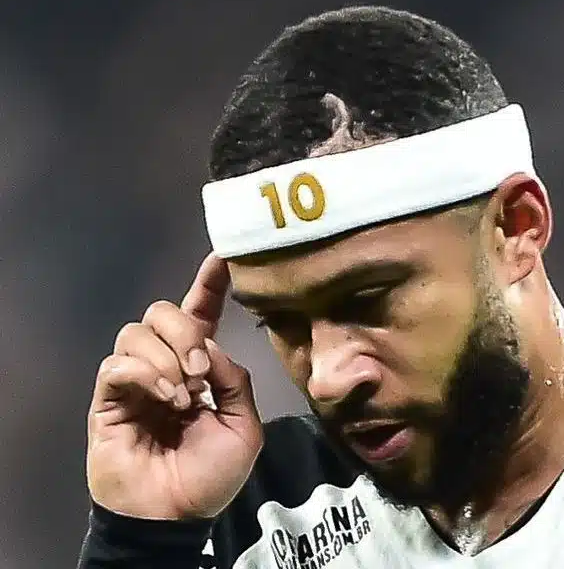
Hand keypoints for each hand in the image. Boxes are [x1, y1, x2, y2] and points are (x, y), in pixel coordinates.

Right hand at [86, 254, 262, 519]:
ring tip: (185, 396)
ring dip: (167, 358)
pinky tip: (166, 399)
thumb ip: (234, 380)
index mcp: (199, 367)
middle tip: (200, 370)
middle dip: (185, 330)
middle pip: (161, 312)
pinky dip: (145, 374)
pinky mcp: (108, 399)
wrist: (176, 514)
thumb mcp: (245, 426)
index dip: (209, 284)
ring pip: (136, 332)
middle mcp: (164, 365)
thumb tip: (210, 346)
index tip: (224, 258)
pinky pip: (117, 364)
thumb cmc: (211, 475)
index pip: (200, 313)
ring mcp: (133, 380)